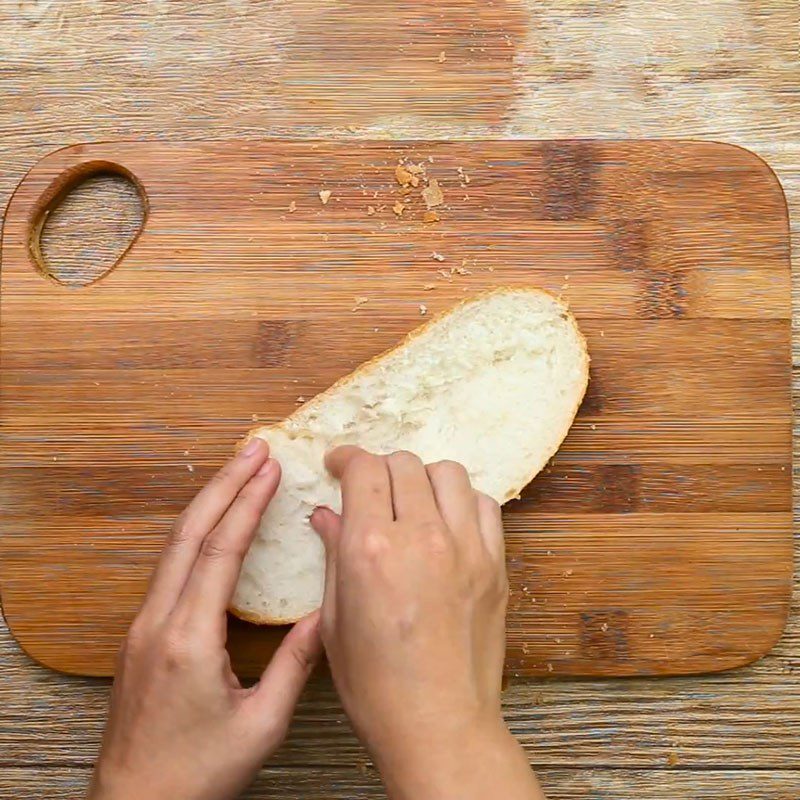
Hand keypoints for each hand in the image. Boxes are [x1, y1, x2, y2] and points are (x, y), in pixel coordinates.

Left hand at [89, 438, 321, 799]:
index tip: (269, 468)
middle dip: (224, 484)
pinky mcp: (142, 635)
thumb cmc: (196, 773)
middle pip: (189, 533)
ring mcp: (143, 626)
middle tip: (253, 448)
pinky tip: (214, 523)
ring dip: (207, 503)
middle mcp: (158, 622)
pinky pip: (169, 566)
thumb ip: (296, 666)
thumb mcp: (261, 725)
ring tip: (237, 472)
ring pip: (174, 546)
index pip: (220, 551)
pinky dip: (195, 532)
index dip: (246, 503)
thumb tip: (325, 615)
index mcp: (189, 639)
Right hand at [311, 448, 544, 799]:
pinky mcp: (494, 564)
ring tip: (411, 501)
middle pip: (404, 463)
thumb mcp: (336, 619)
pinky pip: (485, 505)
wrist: (439, 726)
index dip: (347, 458)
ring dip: (423, 478)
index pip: (364, 469)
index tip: (339, 464)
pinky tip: (448, 523)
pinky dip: (463, 502)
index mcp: (371, 549)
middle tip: (370, 488)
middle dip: (380, 468)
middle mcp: (421, 537)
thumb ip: (333, 554)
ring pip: (448, 473)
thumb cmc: (378, 686)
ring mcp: (465, 548)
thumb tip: (326, 514)